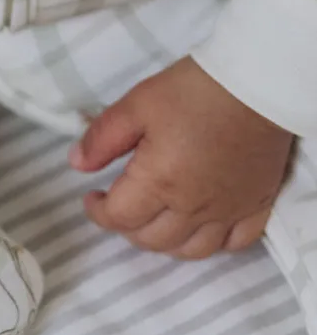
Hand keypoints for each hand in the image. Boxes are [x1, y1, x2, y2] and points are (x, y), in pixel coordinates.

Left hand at [70, 56, 293, 259]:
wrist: (257, 84)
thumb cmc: (194, 91)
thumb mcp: (137, 104)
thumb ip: (103, 138)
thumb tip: (77, 164)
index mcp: (159, 183)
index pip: (119, 218)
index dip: (98, 212)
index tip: (92, 197)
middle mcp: (194, 207)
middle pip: (152, 240)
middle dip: (127, 227)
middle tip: (121, 205)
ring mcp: (228, 211)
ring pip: (191, 250)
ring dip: (165, 242)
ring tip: (154, 219)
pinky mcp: (257, 204)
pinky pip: (236, 243)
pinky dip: (214, 244)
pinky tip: (202, 227)